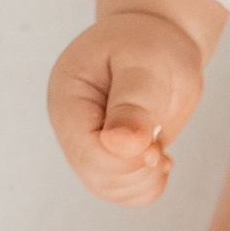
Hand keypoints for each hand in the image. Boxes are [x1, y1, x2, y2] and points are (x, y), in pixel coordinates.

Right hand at [46, 0, 215, 203]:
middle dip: (137, 171)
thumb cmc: (150, 44)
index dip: (125, 160)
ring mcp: (87, 143)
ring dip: (144, 180)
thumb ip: (134, 104)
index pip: (87, 152)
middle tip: (160, 145)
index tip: (155, 145)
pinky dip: (147, 184)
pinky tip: (158, 157)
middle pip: (96, 177)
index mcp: (69, 97)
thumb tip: (119, 145)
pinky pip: (124, 191)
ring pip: (110, 190)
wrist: (157, 39)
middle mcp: (71, 125)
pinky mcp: (107, 156)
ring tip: (159, 147)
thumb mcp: (146, 63)